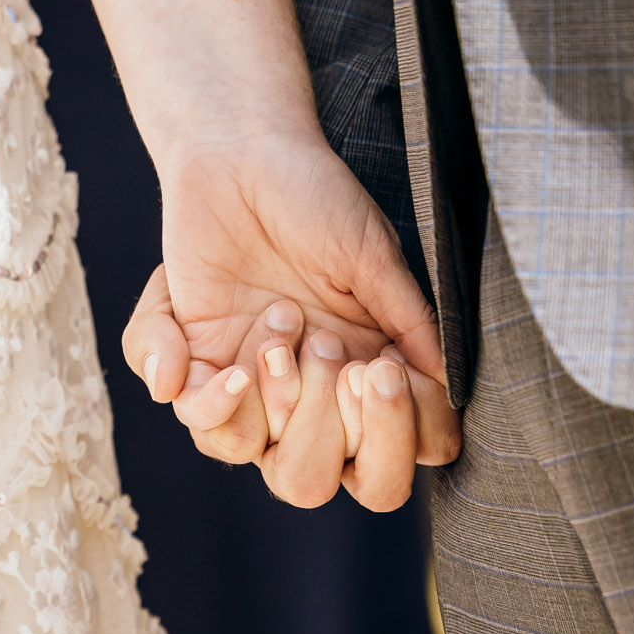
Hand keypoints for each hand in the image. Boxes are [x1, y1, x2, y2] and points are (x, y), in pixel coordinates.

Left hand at [120, 130, 461, 476]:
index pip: (388, 462)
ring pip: (243, 454)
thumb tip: (446, 389)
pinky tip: (207, 359)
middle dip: (319, 430)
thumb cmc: (318, 198)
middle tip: (329, 346)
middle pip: (308, 482)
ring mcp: (247, 382)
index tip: (382, 373)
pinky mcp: (194, 357)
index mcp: (362, 379)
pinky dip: (199, 395)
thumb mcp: (375, 259)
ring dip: (264, 402)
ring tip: (278, 327)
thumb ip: (411, 326)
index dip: (388, 440)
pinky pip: (186, 410)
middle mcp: (304, 395)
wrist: (244, 151)